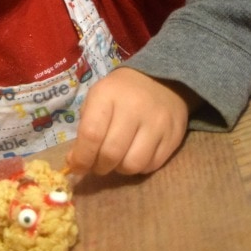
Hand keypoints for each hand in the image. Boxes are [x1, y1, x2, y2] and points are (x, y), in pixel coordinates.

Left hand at [67, 67, 198, 175]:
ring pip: (133, 165)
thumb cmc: (120, 92)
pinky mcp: (174, 136)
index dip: (81, 157)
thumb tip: (76, 162)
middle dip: (99, 167)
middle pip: (112, 153)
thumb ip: (85, 128)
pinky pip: (152, 166)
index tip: (76, 166)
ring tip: (116, 160)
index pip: (92, 134)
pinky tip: (134, 154)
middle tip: (96, 165)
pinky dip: (139, 167)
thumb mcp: (96, 98)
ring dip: (119, 169)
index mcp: (108, 95)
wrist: (161, 81)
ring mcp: (157, 123)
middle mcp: (134, 108)